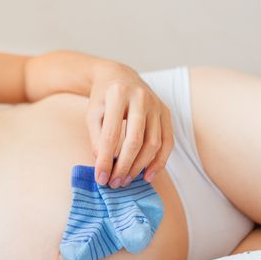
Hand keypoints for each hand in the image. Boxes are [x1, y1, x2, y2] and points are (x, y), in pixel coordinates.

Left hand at [86, 63, 173, 187]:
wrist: (119, 76)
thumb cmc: (103, 98)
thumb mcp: (92, 114)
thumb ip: (96, 138)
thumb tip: (104, 165)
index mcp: (118, 94)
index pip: (111, 135)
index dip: (105, 159)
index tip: (100, 178)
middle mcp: (141, 98)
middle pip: (135, 141)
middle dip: (124, 166)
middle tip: (114, 183)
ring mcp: (157, 105)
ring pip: (153, 144)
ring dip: (139, 167)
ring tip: (125, 180)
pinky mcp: (166, 112)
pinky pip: (167, 142)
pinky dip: (159, 162)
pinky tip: (147, 176)